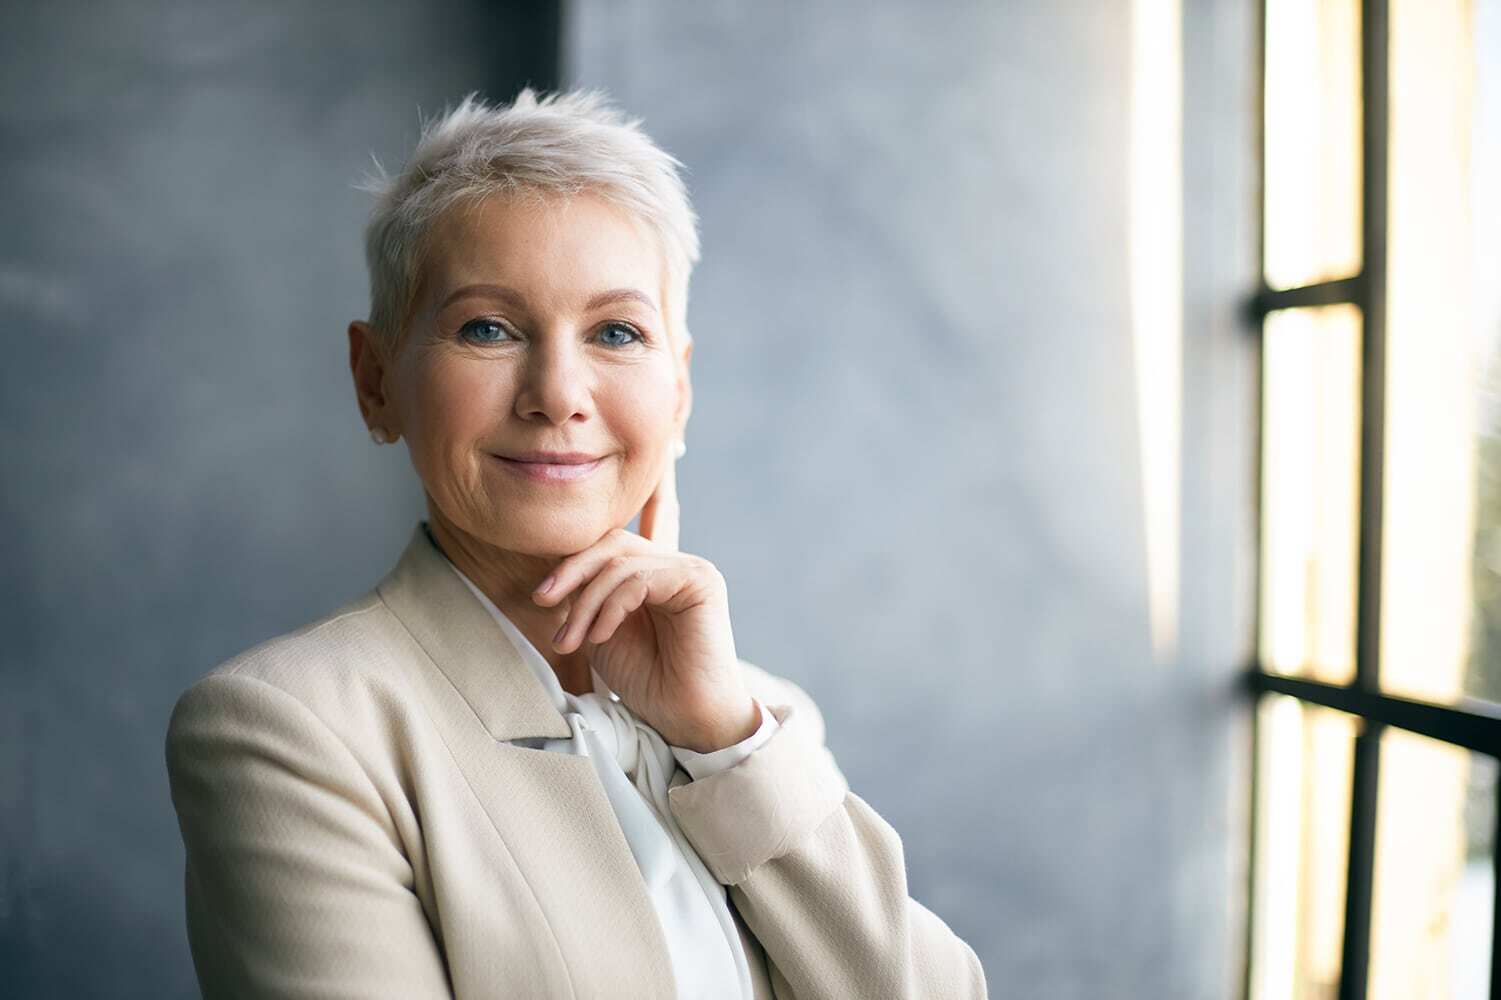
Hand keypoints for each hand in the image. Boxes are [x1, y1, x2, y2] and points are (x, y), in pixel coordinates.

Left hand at [531, 445, 758, 752]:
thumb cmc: (647, 682)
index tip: (557, 569)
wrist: (686, 719)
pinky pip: (639, 577)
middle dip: (570, 569)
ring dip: (585, 601)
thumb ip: (589, 597)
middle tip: (543, 601)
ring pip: (619, 561)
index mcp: (652, 573)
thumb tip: (553, 573)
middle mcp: (673, 562)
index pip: (619, 536)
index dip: (593, 535)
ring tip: (569, 639)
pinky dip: (610, 605)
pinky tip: (599, 635)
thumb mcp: (603, 632)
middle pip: (610, 543)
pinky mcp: (699, 579)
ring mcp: (689, 568)